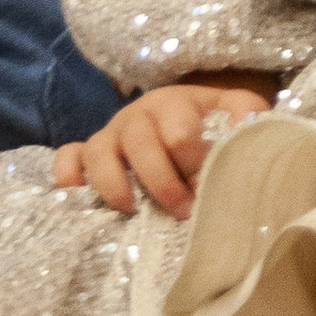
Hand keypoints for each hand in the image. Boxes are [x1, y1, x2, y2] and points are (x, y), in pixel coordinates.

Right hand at [53, 77, 274, 216]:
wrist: (183, 114)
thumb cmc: (210, 122)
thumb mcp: (234, 110)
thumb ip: (247, 116)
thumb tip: (246, 127)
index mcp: (174, 103)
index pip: (180, 131)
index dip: (194, 164)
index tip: (208, 190)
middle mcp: (137, 115)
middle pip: (139, 143)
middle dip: (162, 183)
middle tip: (183, 211)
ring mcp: (110, 133)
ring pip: (98, 151)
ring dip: (115, 184)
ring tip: (133, 212)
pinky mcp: (89, 151)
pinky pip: (68, 157)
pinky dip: (69, 175)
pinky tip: (78, 196)